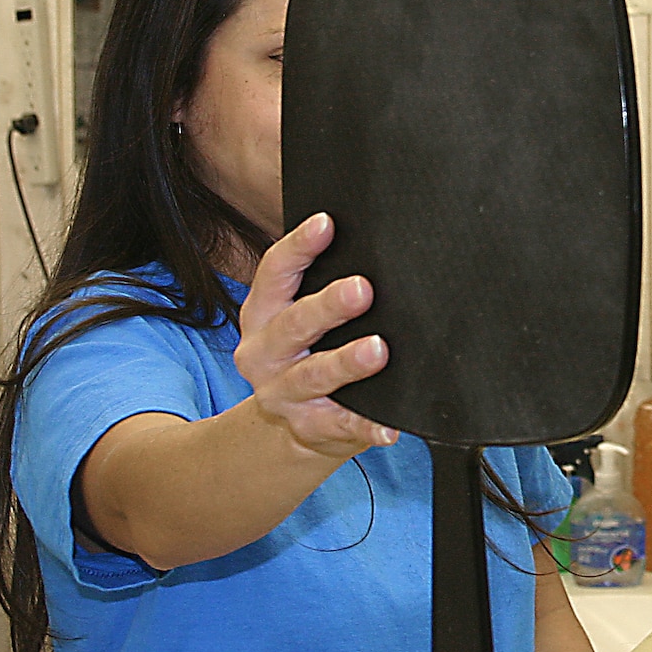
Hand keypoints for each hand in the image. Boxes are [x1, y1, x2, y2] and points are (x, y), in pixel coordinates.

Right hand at [235, 212, 397, 459]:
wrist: (293, 426)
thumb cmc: (307, 354)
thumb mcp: (297, 319)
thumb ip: (318, 286)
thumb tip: (364, 241)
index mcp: (262, 315)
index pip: (275, 272)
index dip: (299, 246)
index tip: (326, 223)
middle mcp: (265, 353)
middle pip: (295, 323)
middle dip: (329, 305)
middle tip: (363, 289)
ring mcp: (283, 394)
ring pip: (315, 375)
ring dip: (347, 362)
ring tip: (377, 350)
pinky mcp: (310, 428)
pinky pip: (343, 427)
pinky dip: (367, 427)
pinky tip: (389, 427)